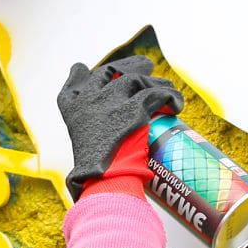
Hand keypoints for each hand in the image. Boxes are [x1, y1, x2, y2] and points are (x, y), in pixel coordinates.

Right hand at [57, 57, 183, 200]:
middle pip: (112, 71)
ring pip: (138, 79)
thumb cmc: (92, 172)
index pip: (80, 78)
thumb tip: (97, 151)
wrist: (101, 181)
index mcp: (71, 107)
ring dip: (157, 83)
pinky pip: (157, 93)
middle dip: (130, 66)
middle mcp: (87, 98)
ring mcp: (109, 101)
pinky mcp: (132, 109)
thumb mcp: (81, 145)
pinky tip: (176, 106)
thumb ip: (89, 135)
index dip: (90, 73)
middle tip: (147, 66)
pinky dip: (170, 97)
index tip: (98, 69)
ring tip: (168, 90)